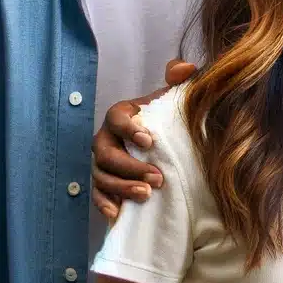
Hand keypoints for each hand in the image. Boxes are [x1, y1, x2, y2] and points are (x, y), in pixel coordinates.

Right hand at [91, 59, 196, 218]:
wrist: (166, 143)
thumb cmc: (167, 119)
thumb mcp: (175, 98)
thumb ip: (180, 79)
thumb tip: (184, 68)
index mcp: (121, 115)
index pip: (117, 118)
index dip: (129, 129)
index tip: (150, 141)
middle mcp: (106, 138)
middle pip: (107, 154)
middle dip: (130, 167)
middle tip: (158, 178)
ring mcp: (103, 163)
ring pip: (102, 176)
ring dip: (121, 187)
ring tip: (146, 194)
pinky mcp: (105, 183)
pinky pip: (98, 195)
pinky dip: (105, 204)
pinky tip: (118, 213)